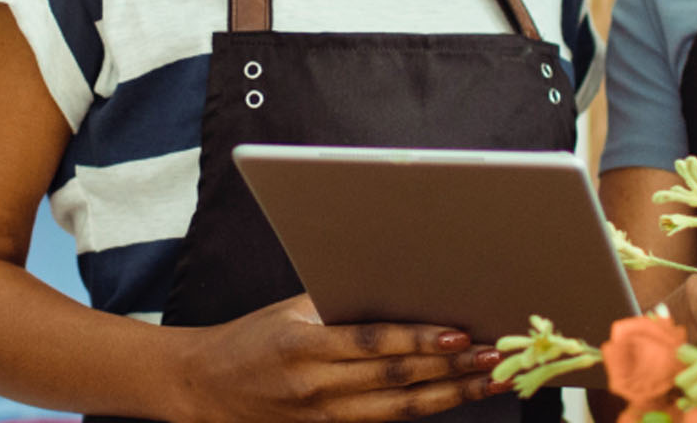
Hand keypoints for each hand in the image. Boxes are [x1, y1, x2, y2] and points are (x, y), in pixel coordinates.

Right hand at [175, 294, 506, 422]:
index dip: (420, 339)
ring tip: (487, 381)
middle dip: (451, 368)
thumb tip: (404, 286)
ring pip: (398, 409)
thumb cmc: (254, 338)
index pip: (374, 342)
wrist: (203, 389)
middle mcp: (316, 387)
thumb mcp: (293, 310)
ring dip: (449, 395)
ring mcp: (322, 417)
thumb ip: (343, 305)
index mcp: (305, 345)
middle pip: (396, 379)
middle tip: (494, 356)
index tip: (460, 333)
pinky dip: (422, 410)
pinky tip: (453, 398)